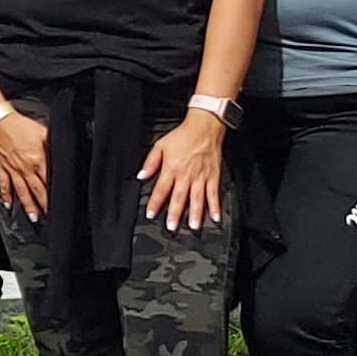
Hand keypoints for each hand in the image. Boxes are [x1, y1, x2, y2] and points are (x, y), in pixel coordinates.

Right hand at [0, 107, 51, 219]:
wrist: (0, 121)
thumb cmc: (21, 125)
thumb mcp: (43, 132)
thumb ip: (53, 145)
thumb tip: (62, 153)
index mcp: (38, 160)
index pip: (48, 181)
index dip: (55, 193)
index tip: (60, 203)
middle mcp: (25, 168)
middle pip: (37, 190)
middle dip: (43, 205)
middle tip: (48, 217)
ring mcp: (13, 169)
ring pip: (21, 191)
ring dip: (27, 205)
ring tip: (33, 217)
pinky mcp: (2, 167)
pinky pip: (4, 184)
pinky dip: (6, 196)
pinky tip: (8, 205)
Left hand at [140, 107, 230, 229]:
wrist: (204, 127)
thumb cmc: (182, 136)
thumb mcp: (160, 145)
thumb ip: (150, 162)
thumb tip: (141, 175)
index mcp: (171, 168)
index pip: (161, 189)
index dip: (155, 203)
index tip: (151, 214)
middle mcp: (186, 175)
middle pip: (179, 197)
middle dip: (174, 213)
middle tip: (171, 227)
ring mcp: (201, 177)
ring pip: (197, 198)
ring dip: (194, 214)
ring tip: (192, 226)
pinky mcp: (213, 176)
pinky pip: (214, 193)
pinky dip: (215, 206)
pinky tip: (214, 217)